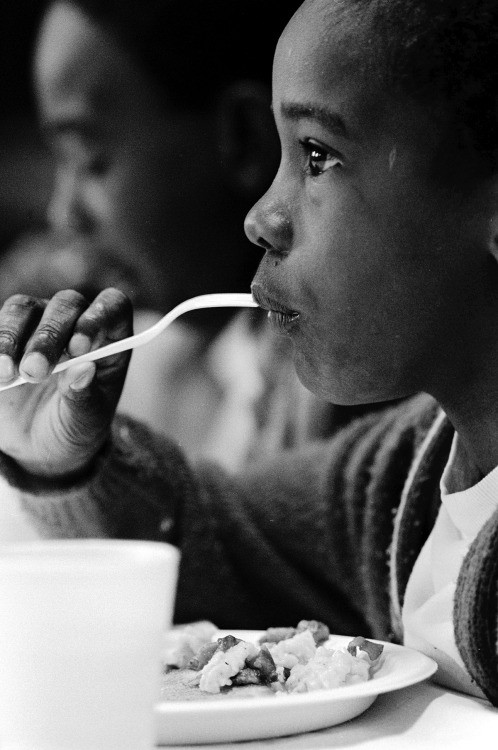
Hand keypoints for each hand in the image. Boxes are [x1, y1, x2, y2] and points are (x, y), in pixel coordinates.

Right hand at [0, 288, 132, 478]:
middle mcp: (75, 323)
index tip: (79, 348)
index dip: (97, 318)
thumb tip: (83, 370)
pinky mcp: (7, 335)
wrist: (38, 445)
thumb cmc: (73, 425)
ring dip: (13, 337)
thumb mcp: (84, 420)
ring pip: (24, 308)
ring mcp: (38, 324)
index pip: (113, 306)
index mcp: (108, 338)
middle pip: (66, 304)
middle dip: (49, 336)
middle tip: (35, 372)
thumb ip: (84, 396)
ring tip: (9, 375)